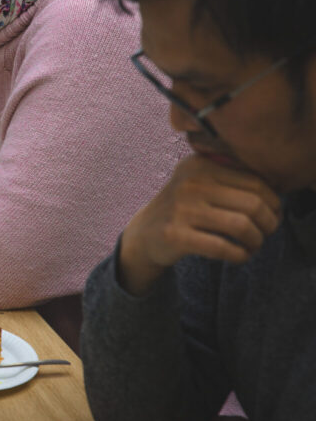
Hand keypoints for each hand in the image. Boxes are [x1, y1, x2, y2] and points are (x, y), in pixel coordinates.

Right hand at [119, 154, 280, 294]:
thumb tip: (277, 189)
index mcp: (200, 165)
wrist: (144, 233)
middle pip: (253, 204)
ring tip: (253, 246)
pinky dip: (240, 255)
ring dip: (256, 241)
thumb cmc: (184, 209)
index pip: (255, 182)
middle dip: (269, 223)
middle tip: (266, 233)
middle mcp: (190, 183)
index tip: (273, 215)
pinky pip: (222, 248)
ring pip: (242, 226)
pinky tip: (239, 256)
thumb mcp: (200, 181)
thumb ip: (232, 177)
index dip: (274, 202)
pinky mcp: (175, 235)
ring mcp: (181, 209)